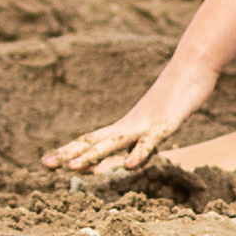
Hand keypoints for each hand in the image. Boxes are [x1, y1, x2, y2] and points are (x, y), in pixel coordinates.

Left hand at [46, 50, 218, 176]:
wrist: (192, 68)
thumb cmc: (175, 95)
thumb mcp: (154, 121)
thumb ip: (140, 137)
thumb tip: (128, 155)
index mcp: (124, 126)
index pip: (90, 140)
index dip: (68, 151)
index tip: (46, 161)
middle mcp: (129, 125)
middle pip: (94, 141)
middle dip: (70, 154)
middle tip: (44, 164)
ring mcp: (146, 124)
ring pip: (114, 142)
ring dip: (93, 155)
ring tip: (72, 167)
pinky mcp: (166, 124)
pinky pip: (150, 142)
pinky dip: (138, 153)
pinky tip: (128, 166)